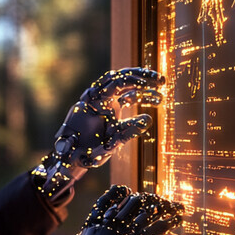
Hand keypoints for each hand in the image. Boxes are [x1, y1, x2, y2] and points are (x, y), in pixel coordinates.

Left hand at [32, 68, 163, 202]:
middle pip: (120, 78)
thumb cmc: (86, 152)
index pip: (115, 82)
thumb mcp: (107, 145)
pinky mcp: (107, 106)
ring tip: (160, 92)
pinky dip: (138, 95)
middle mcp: (96, 97)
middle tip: (162, 81)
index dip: (135, 81)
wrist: (72, 156)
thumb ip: (126, 133)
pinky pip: (123, 95)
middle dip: (142, 77)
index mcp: (93, 103)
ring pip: (122, 85)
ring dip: (141, 86)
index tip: (153, 84)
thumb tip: (148, 120)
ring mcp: (101, 101)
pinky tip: (153, 100)